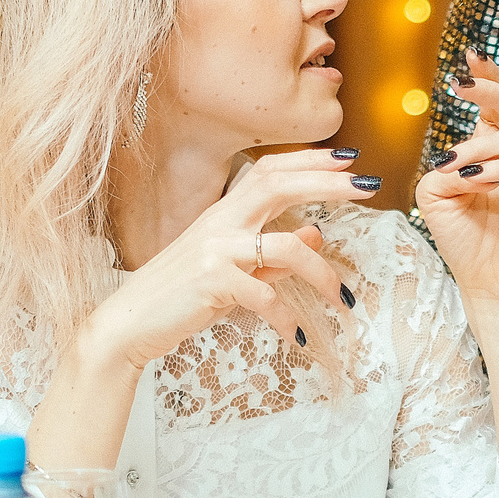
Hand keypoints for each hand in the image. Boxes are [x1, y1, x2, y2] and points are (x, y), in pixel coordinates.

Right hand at [80, 149, 368, 372]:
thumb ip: (272, 253)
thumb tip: (315, 233)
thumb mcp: (231, 269)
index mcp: (224, 213)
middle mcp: (219, 222)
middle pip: (277, 184)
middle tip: (369, 186)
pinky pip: (266, 296)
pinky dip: (289, 319)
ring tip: (343, 301)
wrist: (129, 322)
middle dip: (326, 182)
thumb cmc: (181, 295)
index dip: (309, 160)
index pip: (270, 170)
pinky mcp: (211, 282)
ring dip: (323, 274)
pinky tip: (302, 338)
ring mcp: (214, 250)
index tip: (349, 159)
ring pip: (286, 247)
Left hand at [417, 49, 498, 313]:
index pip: (495, 106)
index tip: (471, 54)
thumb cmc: (464, 240)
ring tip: (456, 171)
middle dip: (486, 89)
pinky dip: (498, 171)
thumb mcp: (436, 195)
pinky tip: (477, 181)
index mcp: (494, 152)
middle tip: (459, 82)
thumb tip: (460, 156)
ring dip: (476, 151)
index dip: (486, 78)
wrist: (488, 285)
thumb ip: (444, 166)